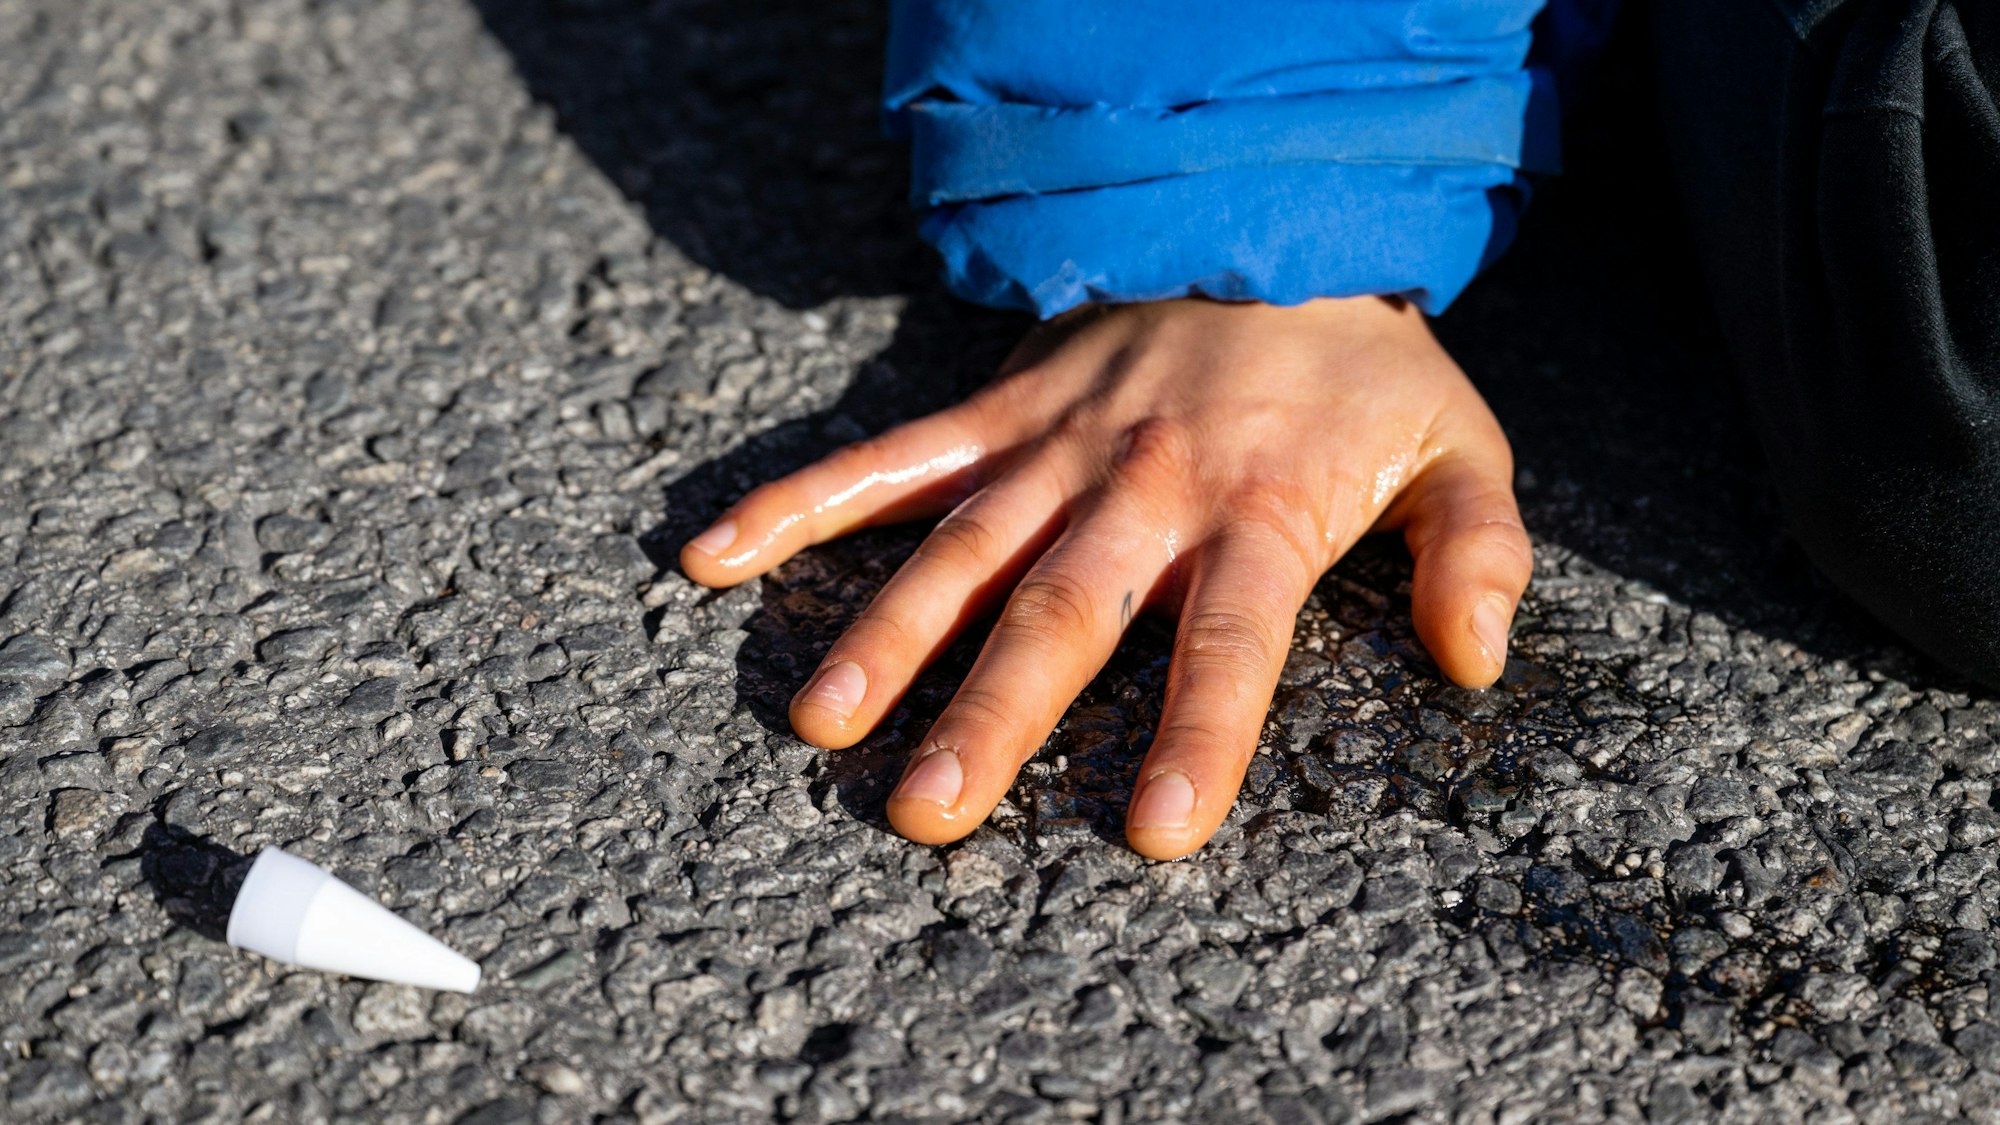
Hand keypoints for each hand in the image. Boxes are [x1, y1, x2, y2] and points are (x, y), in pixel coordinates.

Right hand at [681, 296, 1530, 858]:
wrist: (1274, 223)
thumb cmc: (1362, 369)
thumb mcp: (1458, 447)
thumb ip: (1477, 552)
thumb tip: (1474, 661)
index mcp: (1259, 513)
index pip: (1229, 643)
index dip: (1197, 735)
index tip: (1151, 836)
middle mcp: (1144, 487)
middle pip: (1063, 610)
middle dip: (994, 714)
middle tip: (926, 813)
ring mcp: (1057, 447)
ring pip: (960, 545)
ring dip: (887, 630)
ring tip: (823, 719)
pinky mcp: (998, 410)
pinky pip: (889, 457)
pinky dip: (800, 501)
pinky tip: (716, 555)